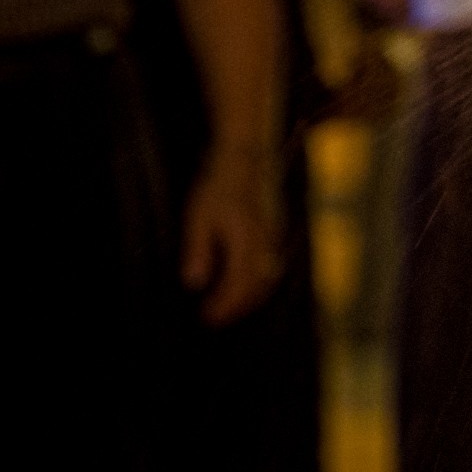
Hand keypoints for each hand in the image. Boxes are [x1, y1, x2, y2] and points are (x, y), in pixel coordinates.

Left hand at [184, 145, 281, 326]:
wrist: (248, 153)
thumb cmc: (219, 184)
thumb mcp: (198, 217)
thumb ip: (198, 251)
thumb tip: (194, 284)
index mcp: (246, 243)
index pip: (237, 287)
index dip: (222, 307)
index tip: (205, 318)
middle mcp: (266, 243)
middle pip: (256, 287)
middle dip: (236, 307)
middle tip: (215, 318)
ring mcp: (275, 235)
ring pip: (269, 276)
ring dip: (251, 296)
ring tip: (231, 304)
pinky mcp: (277, 227)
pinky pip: (274, 263)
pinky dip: (261, 279)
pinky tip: (248, 278)